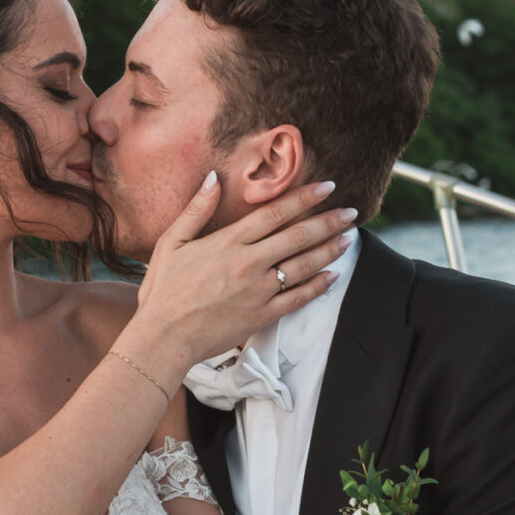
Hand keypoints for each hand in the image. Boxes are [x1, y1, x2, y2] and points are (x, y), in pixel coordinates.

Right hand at [122, 176, 354, 384]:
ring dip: (330, 250)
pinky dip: (318, 286)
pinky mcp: (262, 316)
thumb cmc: (163, 289)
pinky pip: (298, 299)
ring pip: (304, 266)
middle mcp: (248, 263)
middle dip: (328, 222)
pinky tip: (333, 275)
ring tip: (349, 239)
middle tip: (351, 212)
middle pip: (298, 236)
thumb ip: (196, 209)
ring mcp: (258, 291)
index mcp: (227, 242)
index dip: (304, 198)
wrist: (163, 336)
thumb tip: (214, 178)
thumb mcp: (170, 242)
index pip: (275, 213)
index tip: (327, 187)